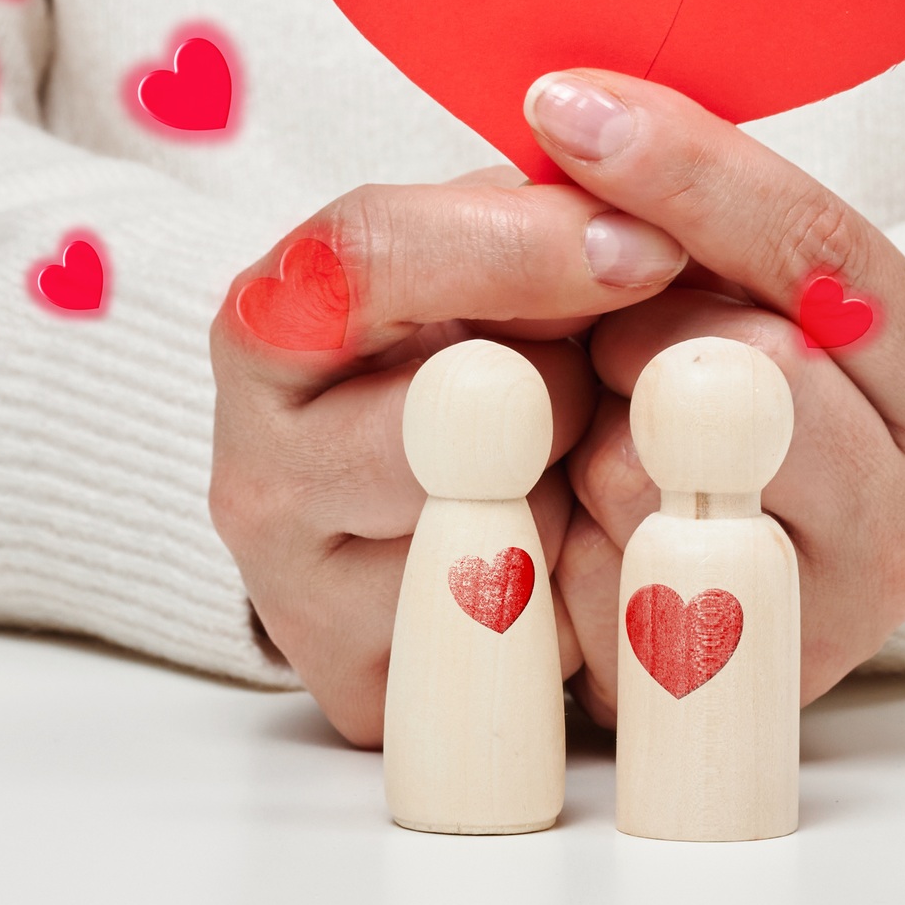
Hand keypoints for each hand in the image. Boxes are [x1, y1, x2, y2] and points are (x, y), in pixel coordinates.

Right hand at [208, 169, 685, 745]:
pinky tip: (562, 554)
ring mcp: (300, 589)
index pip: (372, 256)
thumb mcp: (482, 244)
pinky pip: (530, 639)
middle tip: (593, 378)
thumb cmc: (462, 347)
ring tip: (569, 468)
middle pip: (455, 412)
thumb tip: (640, 230)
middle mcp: (258, 464)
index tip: (646, 249)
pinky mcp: (365, 687)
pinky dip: (582, 594)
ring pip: (505, 529)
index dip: (526, 245)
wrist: (397, 505)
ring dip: (580, 492)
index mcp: (273, 320)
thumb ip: (539, 217)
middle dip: (568, 388)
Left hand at [525, 72, 904, 726]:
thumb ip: (699, 209)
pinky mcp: (721, 691)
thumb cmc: (740, 387)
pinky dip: (559, 524)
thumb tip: (570, 121)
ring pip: (659, 472)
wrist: (739, 570)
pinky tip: (585, 512)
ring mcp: (829, 620)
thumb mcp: (755, 285)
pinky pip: (594, 574)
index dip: (685, 169)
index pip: (820, 249)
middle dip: (642, 321)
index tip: (564, 105)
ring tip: (611, 426)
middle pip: (752, 367)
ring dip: (593, 423)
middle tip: (611, 325)